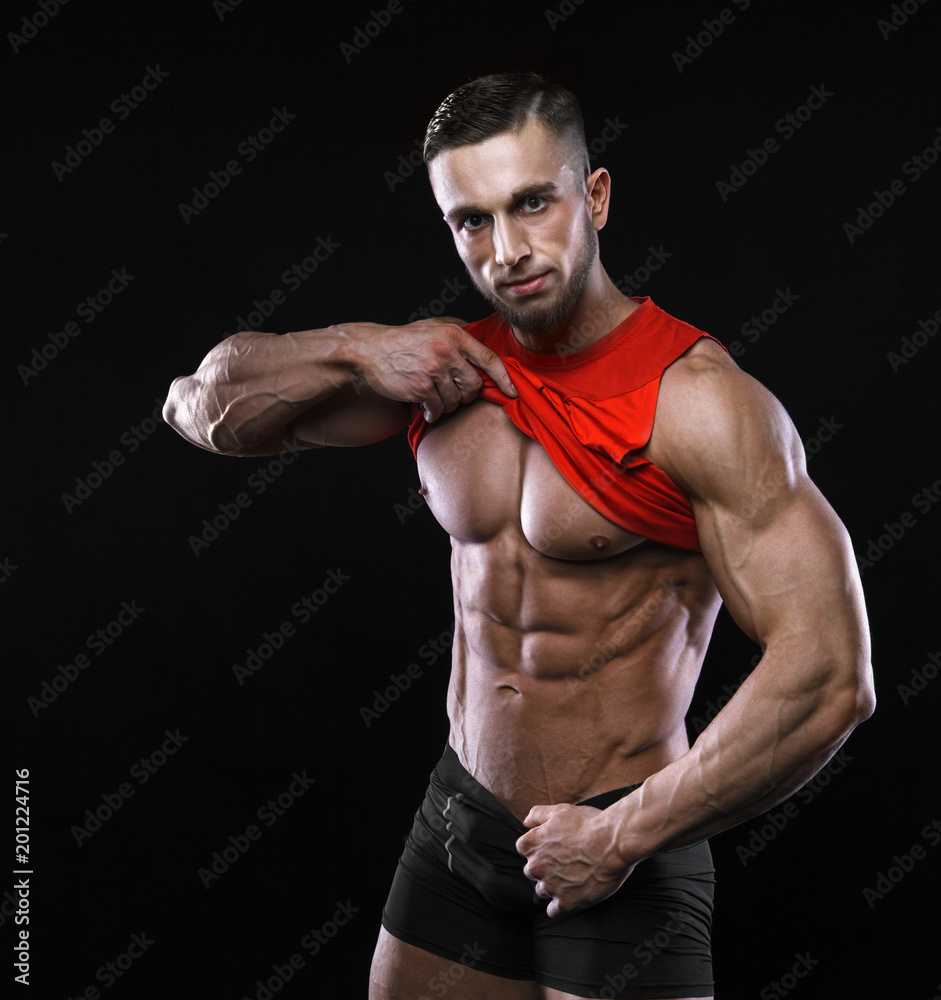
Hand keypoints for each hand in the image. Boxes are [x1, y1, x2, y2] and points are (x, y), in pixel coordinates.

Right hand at [352, 317, 516, 420]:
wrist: (370, 351)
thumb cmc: (404, 340)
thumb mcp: (434, 326)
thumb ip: (459, 332)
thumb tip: (485, 343)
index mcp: (454, 334)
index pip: (489, 358)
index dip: (504, 378)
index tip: (513, 391)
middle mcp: (447, 351)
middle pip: (474, 385)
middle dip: (468, 394)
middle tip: (455, 394)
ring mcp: (434, 369)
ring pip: (456, 399)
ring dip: (448, 404)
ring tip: (435, 398)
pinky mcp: (421, 387)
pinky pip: (439, 408)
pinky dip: (434, 412)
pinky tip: (427, 409)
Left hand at [515, 803, 633, 917]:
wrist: (613, 842)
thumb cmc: (588, 824)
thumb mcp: (560, 811)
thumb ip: (538, 815)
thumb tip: (526, 822)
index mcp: (531, 844)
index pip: (524, 849)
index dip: (540, 848)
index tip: (553, 848)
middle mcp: (535, 866)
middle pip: (532, 872)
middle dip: (544, 868)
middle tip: (564, 862)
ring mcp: (550, 886)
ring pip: (543, 890)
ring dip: (553, 886)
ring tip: (571, 878)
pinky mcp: (566, 902)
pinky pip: (553, 911)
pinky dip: (560, 905)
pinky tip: (570, 897)